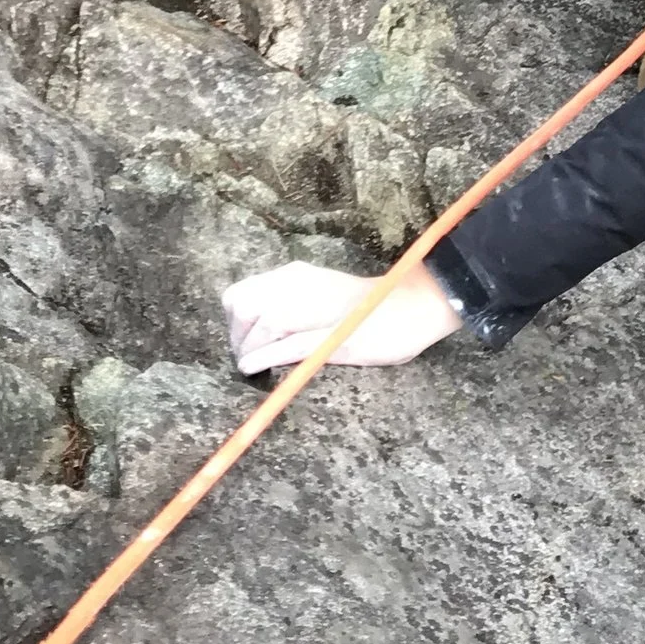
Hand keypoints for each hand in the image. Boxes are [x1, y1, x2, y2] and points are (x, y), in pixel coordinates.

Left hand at [222, 257, 462, 374]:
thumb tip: (252, 332)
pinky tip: (254, 368)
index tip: (240, 339)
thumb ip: (288, 304)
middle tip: (245, 357)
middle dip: (237, 337)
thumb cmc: (365, 306)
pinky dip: (265, 357)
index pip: (240, 294)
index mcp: (296, 275)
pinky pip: (287, 345)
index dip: (232, 321)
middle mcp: (301, 285)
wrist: (412, 305)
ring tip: (251, 367)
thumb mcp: (317, 296)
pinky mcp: (332, 336)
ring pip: (263, 324)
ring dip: (249, 349)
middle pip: (244, 308)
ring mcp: (318, 308)